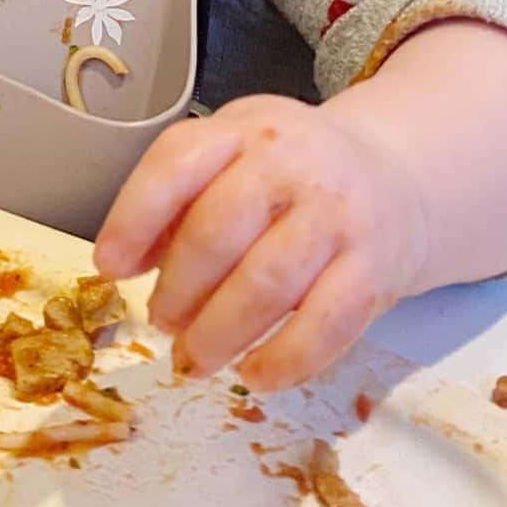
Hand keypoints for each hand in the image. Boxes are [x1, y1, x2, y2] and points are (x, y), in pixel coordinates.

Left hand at [93, 91, 429, 391]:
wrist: (398, 178)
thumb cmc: (293, 178)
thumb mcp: (235, 160)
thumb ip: (179, 201)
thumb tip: (121, 263)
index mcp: (246, 129)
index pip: (178, 162)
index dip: (133, 217)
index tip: (109, 267)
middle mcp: (294, 164)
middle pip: (217, 232)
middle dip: (177, 291)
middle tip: (162, 322)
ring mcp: (339, 216)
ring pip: (266, 284)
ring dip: (219, 334)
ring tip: (195, 359)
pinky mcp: (375, 268)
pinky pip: (326, 325)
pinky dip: (284, 359)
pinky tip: (255, 376)